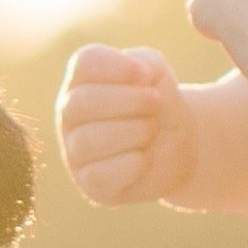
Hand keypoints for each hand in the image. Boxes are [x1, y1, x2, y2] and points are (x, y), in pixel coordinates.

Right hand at [55, 45, 198, 204]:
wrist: (177, 146)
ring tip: (151, 131)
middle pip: (81, 103)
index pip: (84, 63)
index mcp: (81, 81)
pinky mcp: (91, 184)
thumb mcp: (156, 74)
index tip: (147, 76)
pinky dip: (132, 164)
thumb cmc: (158, 105)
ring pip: (89, 140)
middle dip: (129, 101)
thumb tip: (138, 74)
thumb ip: (145, 63)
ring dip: (133, 132)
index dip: (118, 67)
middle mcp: (70, 115)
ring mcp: (75, 152)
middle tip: (157, 103)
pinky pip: (101, 175)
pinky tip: (144, 158)